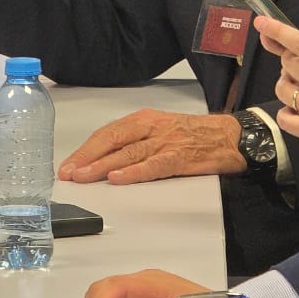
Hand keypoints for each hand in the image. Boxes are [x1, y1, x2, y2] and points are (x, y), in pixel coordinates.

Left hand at [58, 109, 245, 183]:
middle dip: (87, 158)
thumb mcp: (160, 129)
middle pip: (113, 140)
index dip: (86, 149)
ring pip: (127, 153)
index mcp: (145, 119)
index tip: (69, 164)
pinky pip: (152, 165)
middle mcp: (152, 127)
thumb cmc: (194, 134)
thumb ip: (136, 141)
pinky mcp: (179, 158)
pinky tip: (118, 178)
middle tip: (68, 173)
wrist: (229, 136)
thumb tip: (106, 159)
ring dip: (102, 166)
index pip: (108, 132)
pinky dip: (134, 172)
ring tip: (83, 177)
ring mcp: (165, 142)